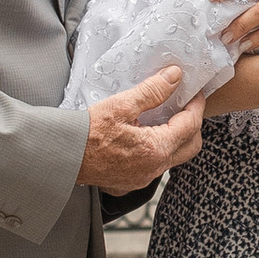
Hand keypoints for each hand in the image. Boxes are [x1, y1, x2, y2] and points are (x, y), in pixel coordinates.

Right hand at [79, 68, 206, 189]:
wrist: (62, 156)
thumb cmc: (86, 132)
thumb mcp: (121, 105)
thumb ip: (152, 91)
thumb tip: (174, 76)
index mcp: (155, 149)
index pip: (190, 125)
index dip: (196, 105)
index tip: (195, 91)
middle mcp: (154, 169)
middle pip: (191, 146)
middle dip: (194, 124)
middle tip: (186, 104)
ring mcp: (143, 177)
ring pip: (174, 157)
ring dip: (177, 136)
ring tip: (166, 115)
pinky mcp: (132, 181)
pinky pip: (157, 164)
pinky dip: (160, 147)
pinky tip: (148, 132)